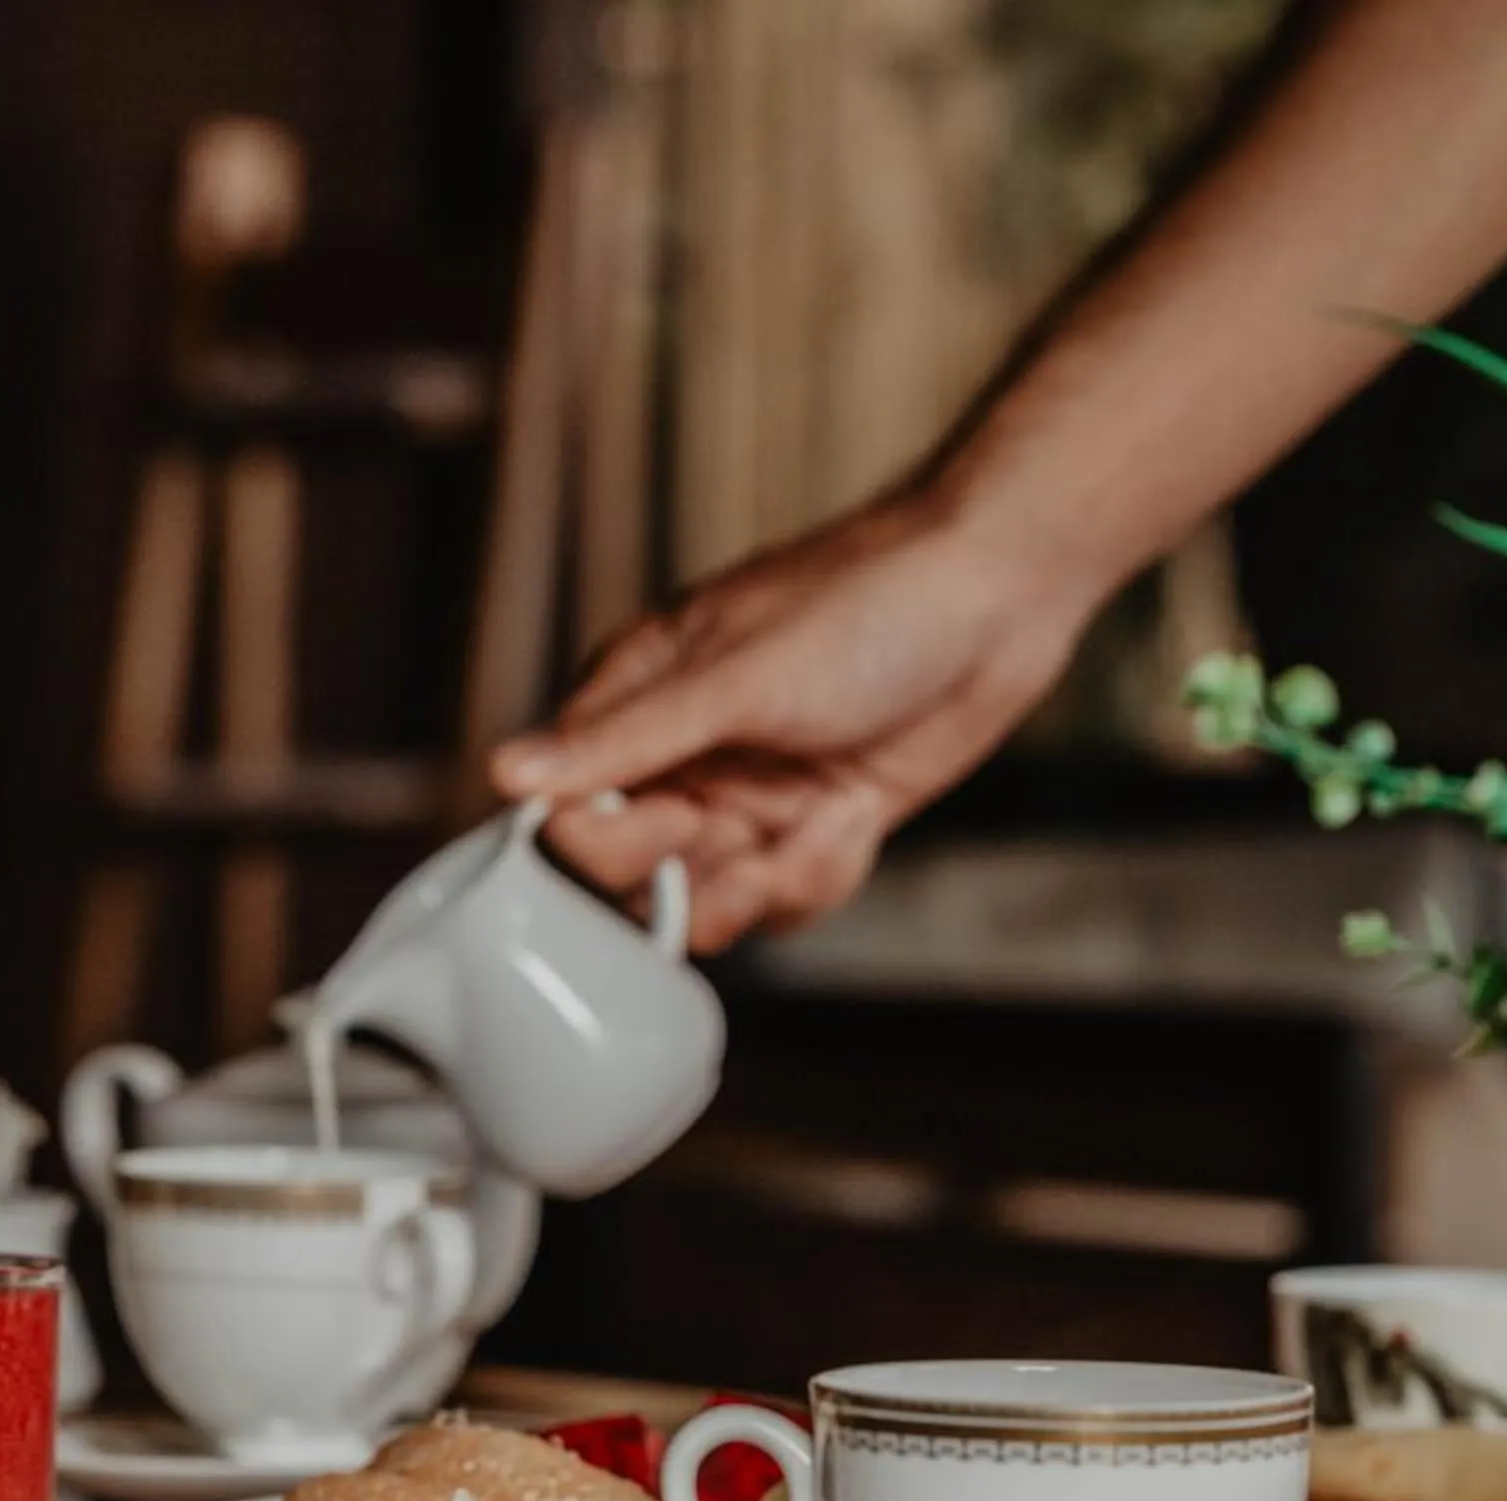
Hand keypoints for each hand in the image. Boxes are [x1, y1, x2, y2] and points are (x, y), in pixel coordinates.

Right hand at [489, 491, 1107, 950]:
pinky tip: (851, 819)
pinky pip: (782, 900)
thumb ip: (622, 740)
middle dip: (689, 870)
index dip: (607, 842)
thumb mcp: (737, 675)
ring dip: (761, 884)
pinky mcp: (809, 825)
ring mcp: (744, 796)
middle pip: (629, 874)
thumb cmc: (866, 603)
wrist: (1001, 595)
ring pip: (707, 900)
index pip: (564, 810)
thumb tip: (505, 773)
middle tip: (742, 830)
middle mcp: (677, 758)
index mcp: (634, 703)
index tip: (676, 818)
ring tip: (810, 828)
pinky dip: (818, 877)